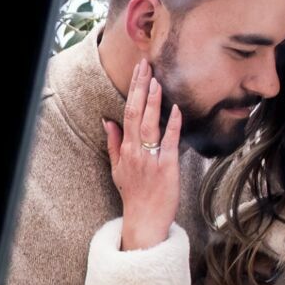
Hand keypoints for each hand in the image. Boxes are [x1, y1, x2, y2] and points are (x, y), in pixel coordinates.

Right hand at [102, 59, 181, 249]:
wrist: (145, 219)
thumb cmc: (133, 194)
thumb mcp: (117, 168)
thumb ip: (113, 143)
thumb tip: (108, 121)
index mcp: (126, 149)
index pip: (128, 112)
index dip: (133, 90)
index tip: (138, 70)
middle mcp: (137, 150)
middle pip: (137, 113)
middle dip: (142, 87)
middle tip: (146, 65)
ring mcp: (152, 158)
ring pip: (151, 124)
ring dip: (154, 101)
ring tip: (156, 80)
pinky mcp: (168, 166)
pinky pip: (170, 142)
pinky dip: (173, 125)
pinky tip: (176, 109)